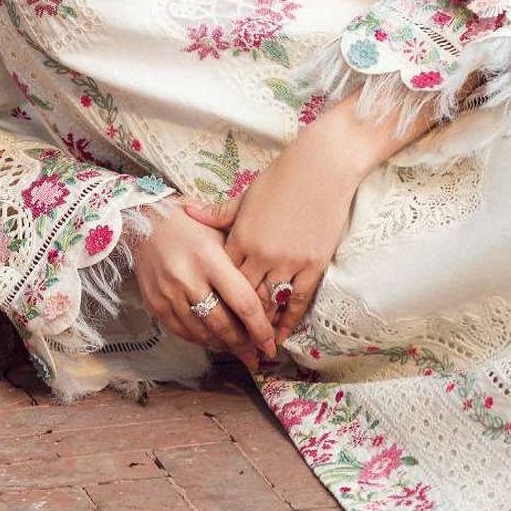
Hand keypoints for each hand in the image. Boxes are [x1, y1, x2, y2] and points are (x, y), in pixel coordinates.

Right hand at [127, 200, 277, 369]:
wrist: (145, 220)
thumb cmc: (193, 224)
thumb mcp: (221, 232)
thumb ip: (242, 263)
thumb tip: (270, 298)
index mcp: (210, 257)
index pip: (243, 302)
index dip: (260, 328)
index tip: (271, 344)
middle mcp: (188, 278)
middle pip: (222, 324)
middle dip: (243, 344)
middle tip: (257, 354)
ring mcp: (168, 293)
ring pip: (202, 332)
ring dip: (223, 345)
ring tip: (238, 349)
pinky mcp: (155, 303)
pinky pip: (181, 331)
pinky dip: (200, 340)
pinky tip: (213, 341)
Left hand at [183, 127, 362, 344]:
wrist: (322, 166)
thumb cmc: (283, 176)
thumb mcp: (247, 195)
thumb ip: (219, 213)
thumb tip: (188, 211)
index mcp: (240, 237)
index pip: (223, 278)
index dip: (218, 299)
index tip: (213, 317)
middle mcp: (260, 254)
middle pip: (243, 297)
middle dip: (236, 321)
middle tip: (231, 341)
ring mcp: (288, 261)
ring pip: (269, 303)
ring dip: (261, 326)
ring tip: (254, 344)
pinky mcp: (313, 263)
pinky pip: (299, 300)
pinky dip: (289, 320)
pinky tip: (282, 335)